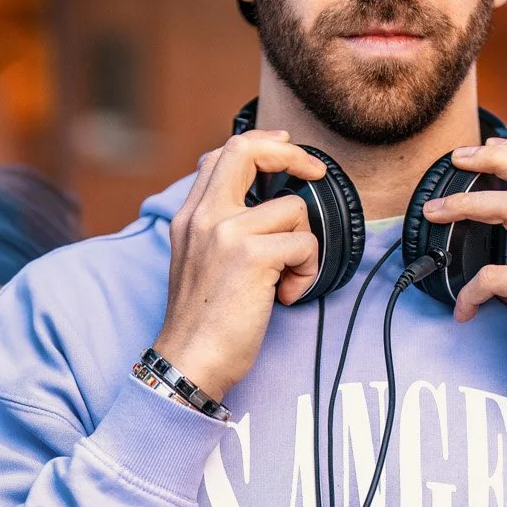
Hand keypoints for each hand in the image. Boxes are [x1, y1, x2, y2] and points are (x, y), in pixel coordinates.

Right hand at [153, 130, 323, 399]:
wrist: (189, 361)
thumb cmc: (202, 321)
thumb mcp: (196, 261)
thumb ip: (218, 228)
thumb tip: (260, 206)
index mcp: (190, 217)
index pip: (222, 154)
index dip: (261, 145)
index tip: (286, 149)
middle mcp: (204, 217)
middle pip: (247, 151)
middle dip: (292, 155)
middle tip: (316, 173)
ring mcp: (226, 233)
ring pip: (294, 209)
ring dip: (303, 245)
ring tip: (285, 279)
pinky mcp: (252, 256)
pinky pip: (305, 245)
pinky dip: (306, 273)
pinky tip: (285, 295)